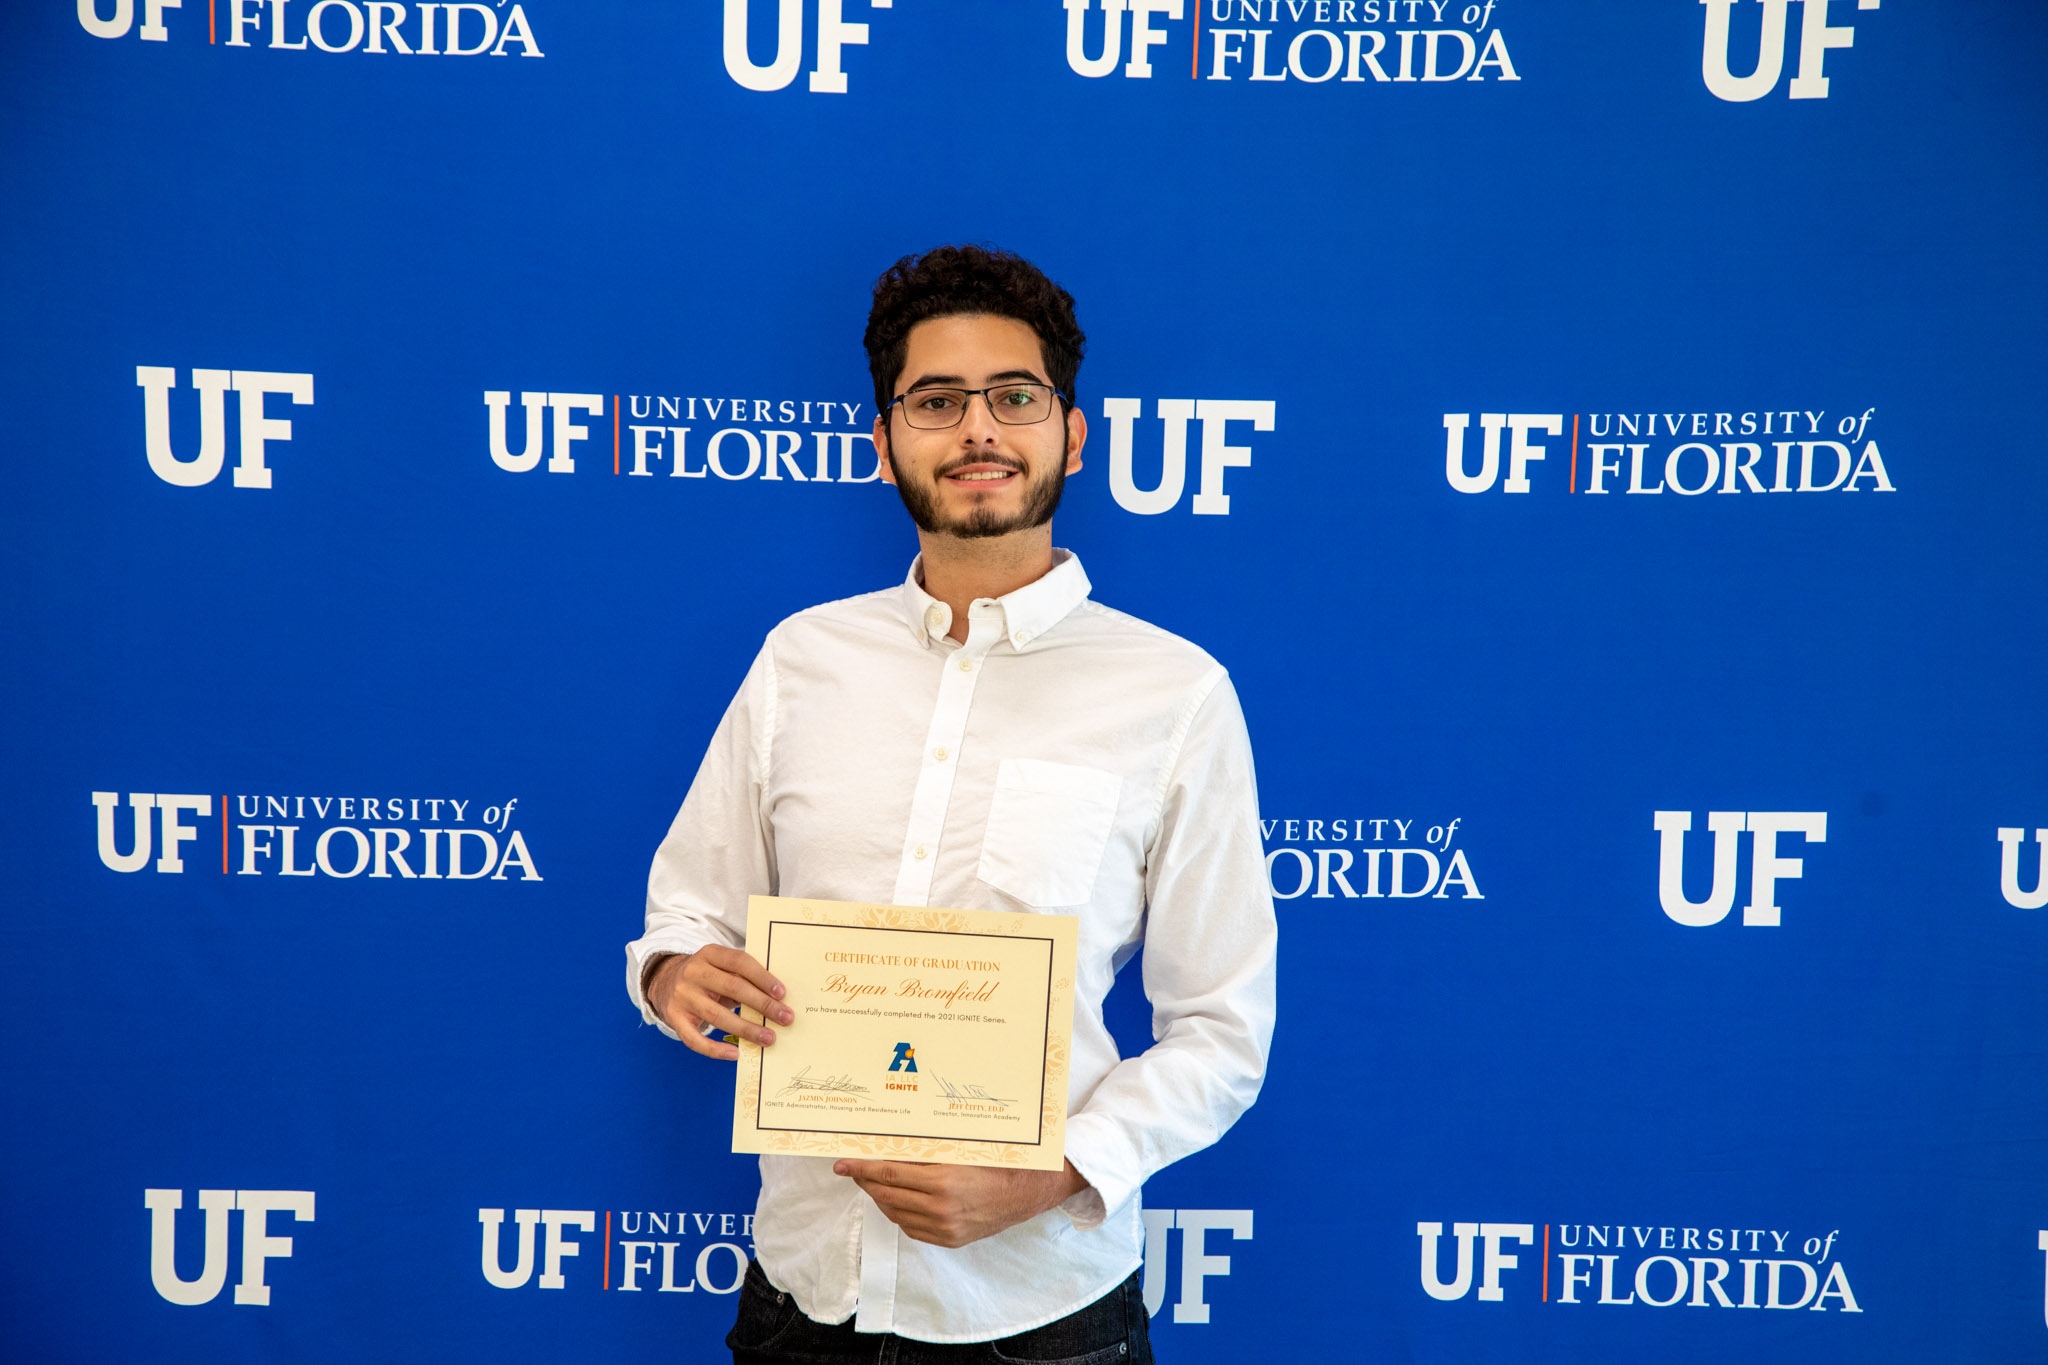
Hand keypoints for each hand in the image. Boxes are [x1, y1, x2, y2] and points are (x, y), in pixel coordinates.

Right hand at [646, 946, 793, 1060]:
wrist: (664, 981)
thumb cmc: (707, 976)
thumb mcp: (720, 967)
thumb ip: (742, 976)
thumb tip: (776, 999)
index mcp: (709, 954)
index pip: (740, 962)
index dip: (762, 977)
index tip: (782, 993)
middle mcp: (693, 973)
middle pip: (733, 988)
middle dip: (763, 1004)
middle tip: (786, 1018)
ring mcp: (682, 996)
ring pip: (717, 1016)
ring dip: (747, 1029)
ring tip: (769, 1038)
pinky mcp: (674, 1018)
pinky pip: (695, 1039)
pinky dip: (716, 1050)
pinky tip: (736, 1054)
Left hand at [832, 1159, 1087, 1247]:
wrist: (1027, 1191)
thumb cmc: (996, 1160)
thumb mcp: (960, 1147)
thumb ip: (925, 1149)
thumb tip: (889, 1143)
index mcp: (942, 1181)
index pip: (888, 1175)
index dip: (862, 1169)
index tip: (842, 1164)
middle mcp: (940, 1208)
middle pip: (887, 1196)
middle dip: (866, 1182)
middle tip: (854, 1169)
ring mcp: (944, 1228)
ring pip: (896, 1214)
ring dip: (880, 1198)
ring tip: (873, 1183)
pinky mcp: (949, 1240)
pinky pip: (912, 1228)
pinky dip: (899, 1213)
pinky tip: (897, 1200)